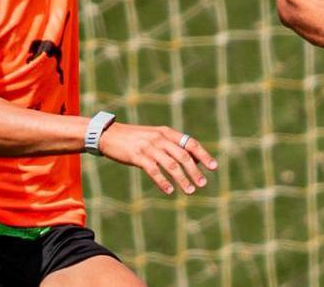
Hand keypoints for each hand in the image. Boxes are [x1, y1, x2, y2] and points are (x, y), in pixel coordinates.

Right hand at [98, 123, 216, 195]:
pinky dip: (163, 181)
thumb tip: (194, 159)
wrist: (109, 135)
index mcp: (167, 132)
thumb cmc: (135, 138)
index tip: (213, 167)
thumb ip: (173, 146)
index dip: (203, 155)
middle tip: (203, 184)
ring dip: (182, 179)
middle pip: (183, 156)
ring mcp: (149, 147)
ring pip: (171, 165)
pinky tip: (169, 191)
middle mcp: (160, 138)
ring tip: (190, 191)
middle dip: (195, 171)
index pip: (191, 143)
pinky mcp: (137, 156)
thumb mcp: (156, 137)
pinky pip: (154, 170)